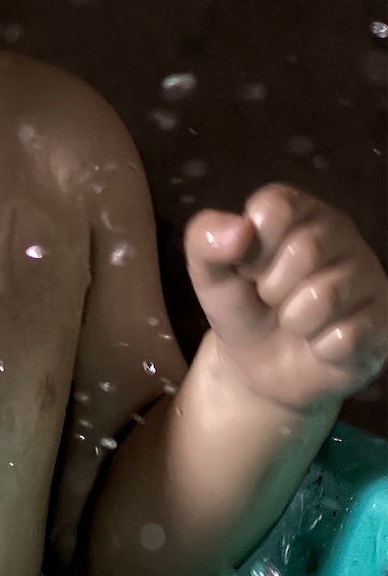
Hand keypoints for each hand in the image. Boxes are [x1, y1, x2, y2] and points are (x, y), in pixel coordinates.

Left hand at [185, 184, 387, 412]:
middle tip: (271, 298)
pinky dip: (320, 347)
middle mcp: (341, 233)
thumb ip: (205, 240)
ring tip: (294, 320)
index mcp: (298, 211)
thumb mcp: (209, 273)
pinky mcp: (385, 321)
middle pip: (306, 250)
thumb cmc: (242, 306)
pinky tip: (319, 342)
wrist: (262, 368)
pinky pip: (347, 336)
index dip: (251, 247)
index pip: (275, 208)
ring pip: (327, 295)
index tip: (246, 267)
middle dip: (272, 287)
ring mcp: (369, 276)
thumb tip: (238, 228)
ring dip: (295, 319)